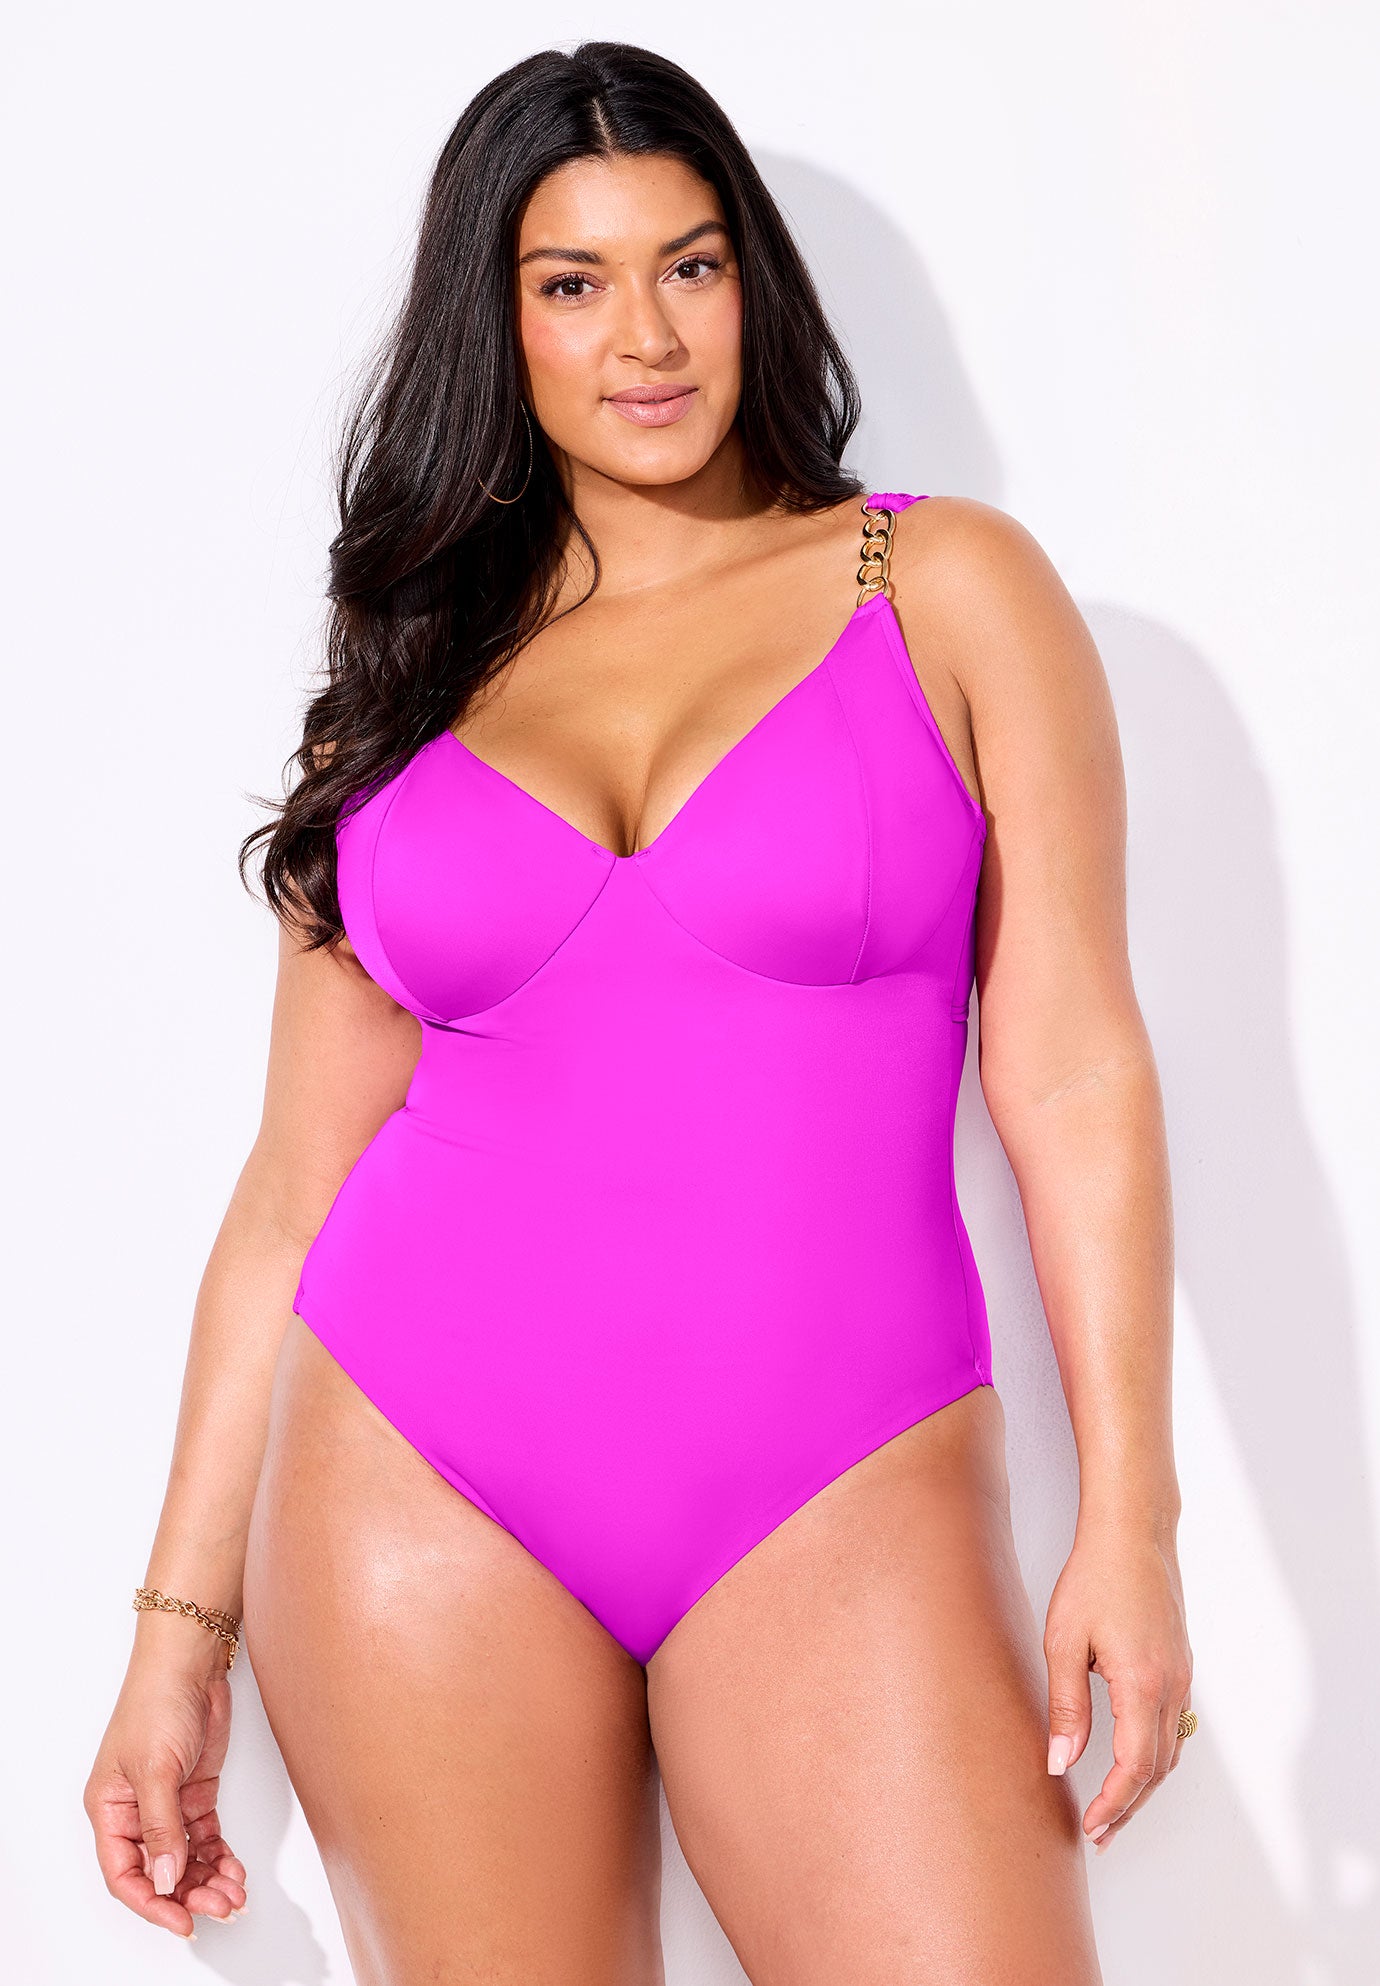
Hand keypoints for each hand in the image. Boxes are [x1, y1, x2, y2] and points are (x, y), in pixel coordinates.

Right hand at [84, 1626, 247, 1937]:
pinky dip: (220, 1857)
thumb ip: (161, 1828)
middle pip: (158, 1872)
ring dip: (209, 1880)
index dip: (151, 1903)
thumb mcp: (156, 1769)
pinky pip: (205, 1838)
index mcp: (110, 1810)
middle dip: (189, 1894)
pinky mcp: (196, 1793)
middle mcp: (136, 1812)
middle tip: (220, 1906)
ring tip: (234, 1893)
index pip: (124, 1874)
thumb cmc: (158, 1703)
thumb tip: (165, 1880)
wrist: (192, 1662)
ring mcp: (168, 1803)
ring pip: (185, 1859)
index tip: (182, 1921)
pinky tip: (235, 1870)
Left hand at [1042, 1512, 1192, 1852]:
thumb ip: (1066, 1706)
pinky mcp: (1181, 1665)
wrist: (1133, 1533)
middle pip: (1157, 1769)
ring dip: (1144, 1785)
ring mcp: (1182, 1677)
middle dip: (1128, 1807)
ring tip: (1113, 1809)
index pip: (1135, 1767)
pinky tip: (1134, 1762)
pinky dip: (1155, 1756)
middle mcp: (1172, 1687)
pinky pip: (1174, 1727)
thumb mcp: (1064, 1640)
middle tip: (1099, 1833)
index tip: (1091, 1827)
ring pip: (1170, 1751)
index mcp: (1143, 1684)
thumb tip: (1060, 1762)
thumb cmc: (1096, 1577)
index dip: (1114, 1804)